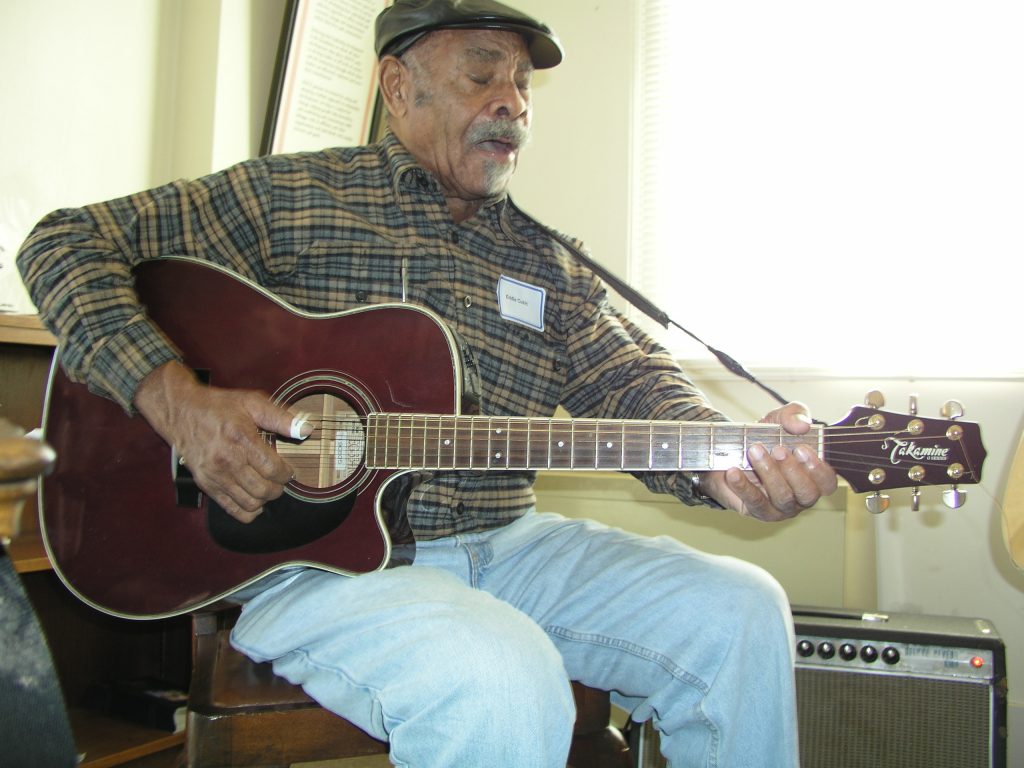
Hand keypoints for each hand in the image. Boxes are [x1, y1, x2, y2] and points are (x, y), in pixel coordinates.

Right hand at [133, 361, 306, 522]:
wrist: (181, 412)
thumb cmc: (218, 406)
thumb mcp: (251, 402)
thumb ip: (281, 417)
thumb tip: (307, 429)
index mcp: (241, 439)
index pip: (273, 469)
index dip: (287, 473)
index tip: (289, 469)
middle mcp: (226, 460)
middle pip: (264, 490)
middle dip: (279, 487)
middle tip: (280, 479)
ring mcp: (215, 475)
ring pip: (251, 503)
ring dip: (265, 499)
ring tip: (267, 486)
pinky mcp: (206, 485)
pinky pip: (232, 510)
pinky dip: (248, 511)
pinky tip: (254, 499)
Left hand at [698, 402, 837, 520]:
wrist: (729, 452)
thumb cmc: (764, 438)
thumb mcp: (779, 420)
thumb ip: (794, 415)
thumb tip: (803, 425)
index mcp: (814, 477)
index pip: (828, 482)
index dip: (818, 468)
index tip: (802, 449)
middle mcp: (801, 497)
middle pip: (807, 493)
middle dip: (793, 470)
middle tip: (777, 449)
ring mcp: (781, 508)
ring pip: (782, 497)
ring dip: (769, 473)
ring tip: (754, 451)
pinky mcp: (757, 511)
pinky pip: (754, 502)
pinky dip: (743, 486)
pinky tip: (733, 471)